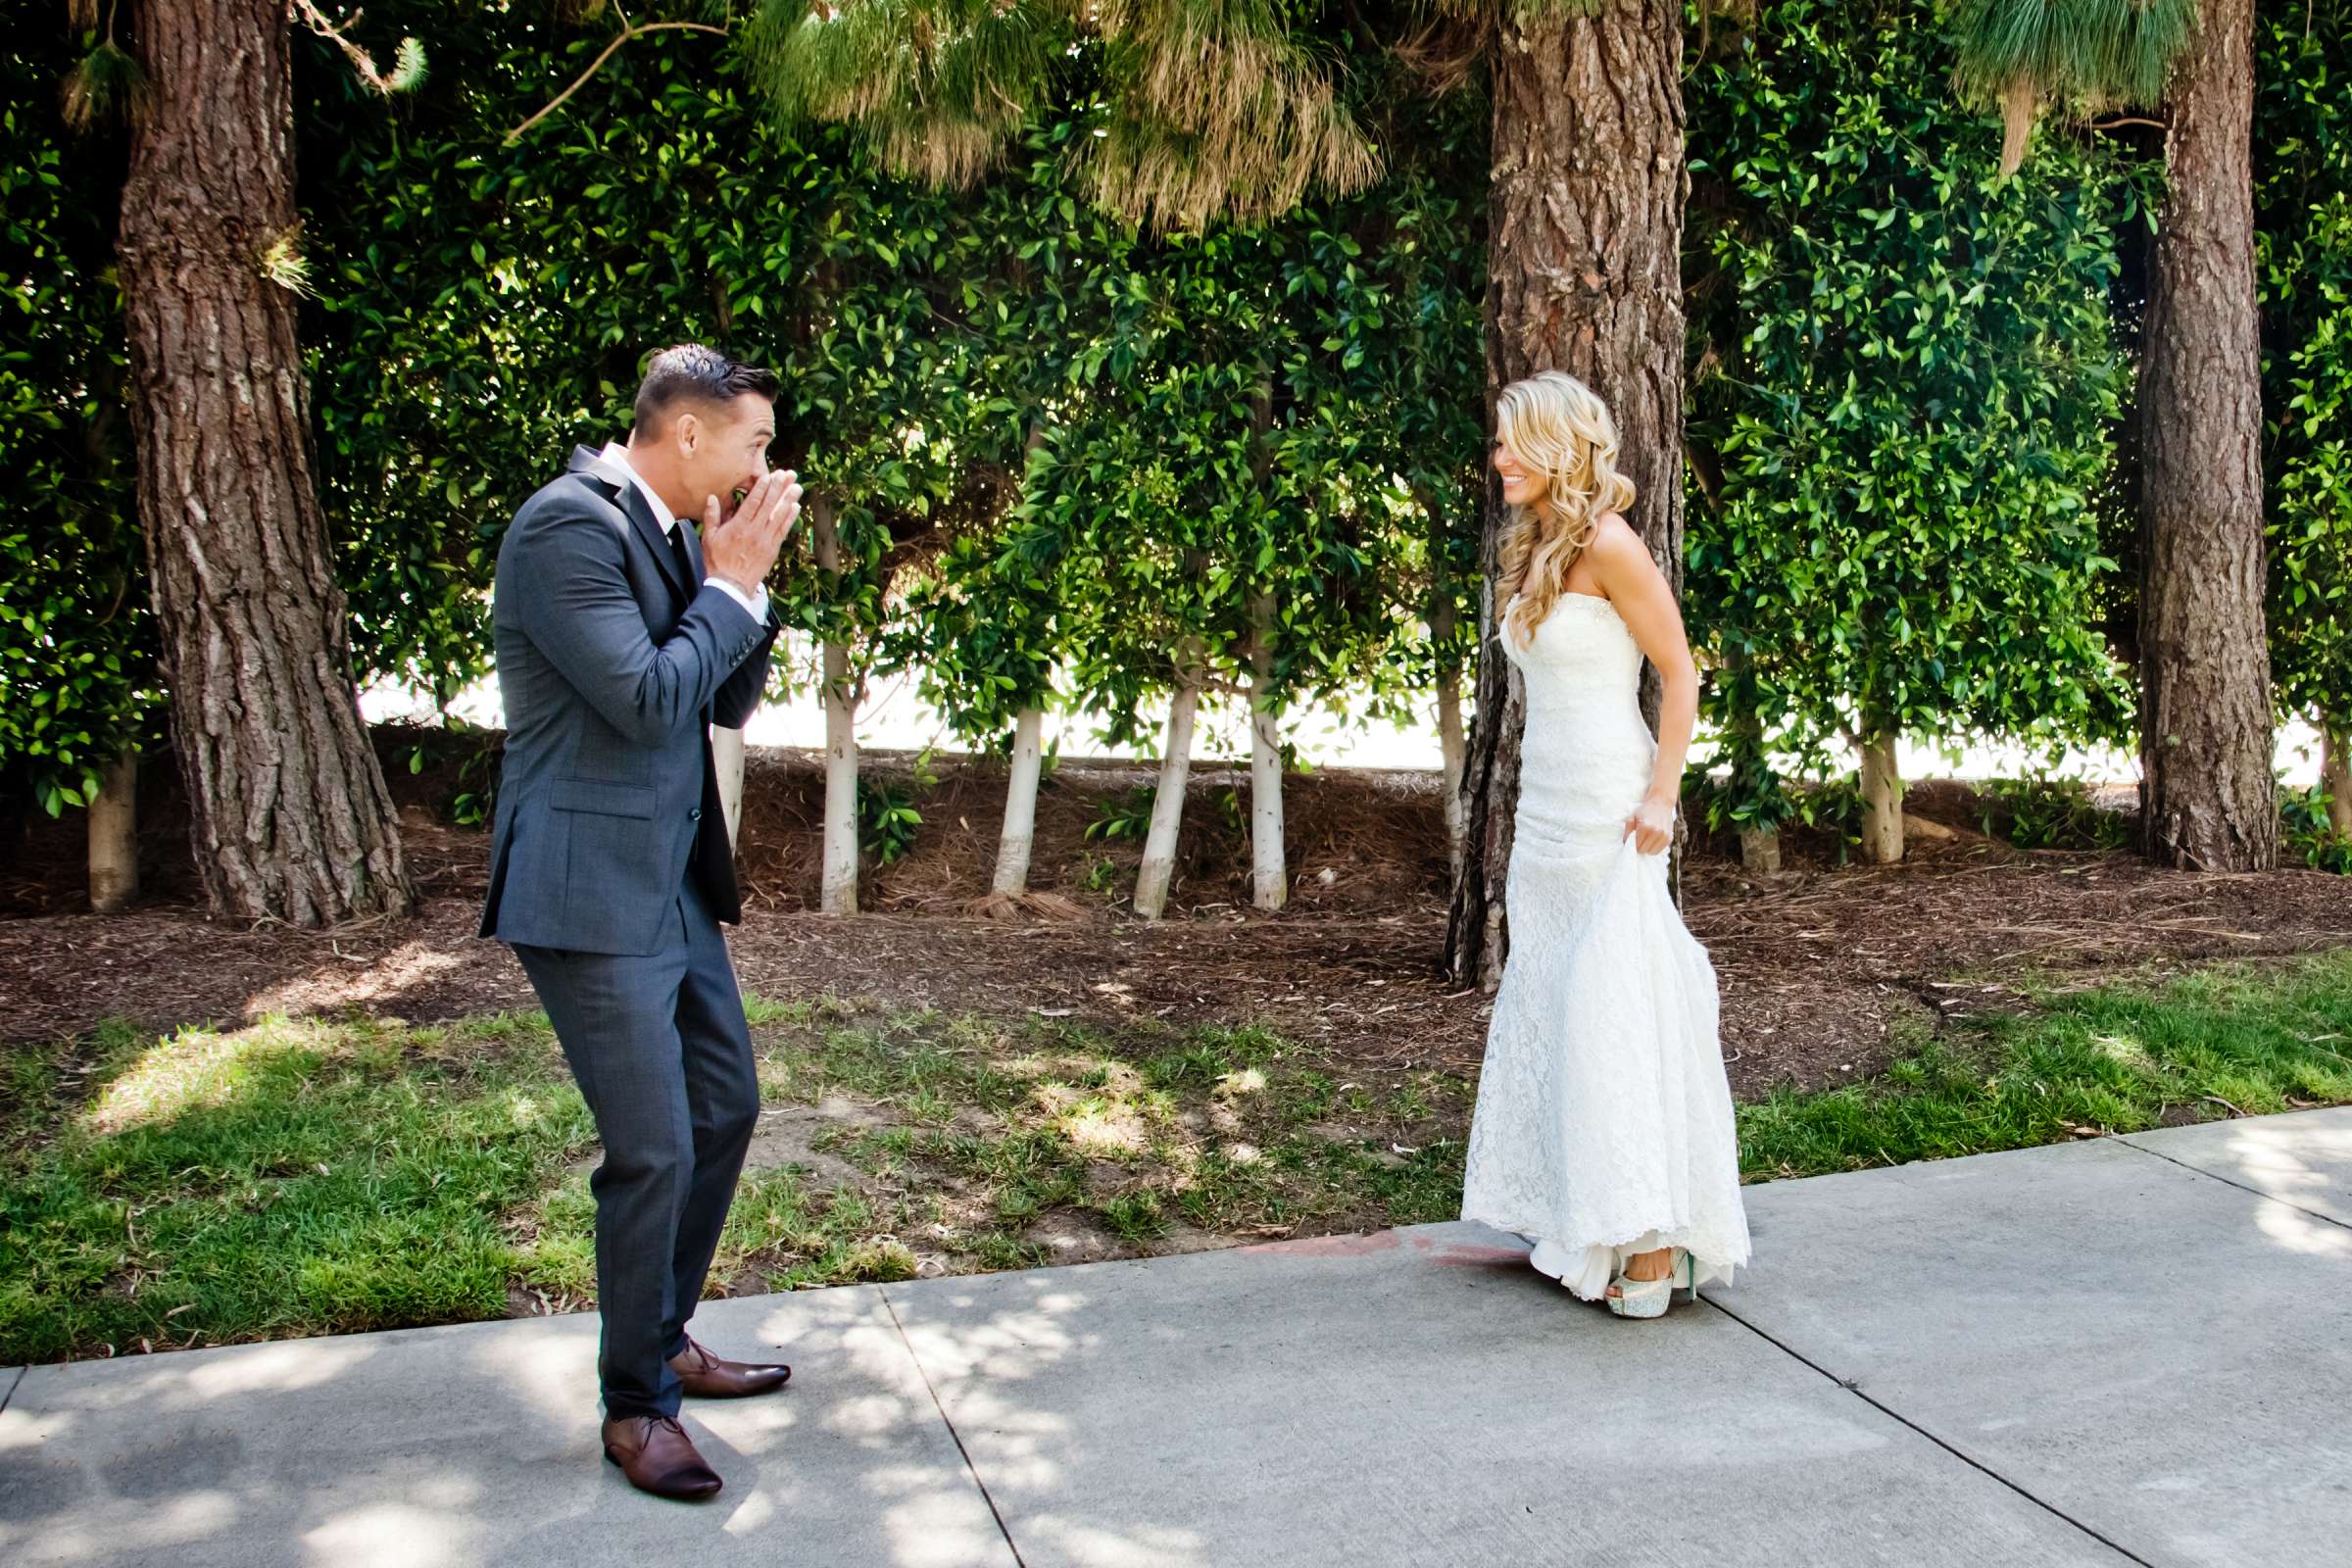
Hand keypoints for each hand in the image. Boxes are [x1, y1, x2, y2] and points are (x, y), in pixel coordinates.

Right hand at [701, 469, 801, 598]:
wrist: (730, 586)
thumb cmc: (717, 561)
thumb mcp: (709, 537)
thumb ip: (711, 516)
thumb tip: (713, 497)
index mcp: (738, 526)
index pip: (752, 502)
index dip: (762, 488)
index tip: (770, 475)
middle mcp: (754, 531)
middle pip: (769, 505)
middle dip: (779, 488)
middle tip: (788, 474)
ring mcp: (765, 540)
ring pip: (779, 516)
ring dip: (789, 499)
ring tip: (797, 486)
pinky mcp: (772, 549)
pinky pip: (783, 530)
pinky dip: (790, 518)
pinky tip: (796, 506)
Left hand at [1624, 794, 1676, 855]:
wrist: (1661, 803)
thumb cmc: (1645, 810)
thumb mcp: (1632, 817)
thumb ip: (1627, 831)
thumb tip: (1625, 843)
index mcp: (1645, 826)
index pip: (1637, 846)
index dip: (1633, 845)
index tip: (1633, 840)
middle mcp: (1656, 831)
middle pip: (1644, 850)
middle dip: (1640, 847)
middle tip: (1639, 840)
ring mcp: (1664, 835)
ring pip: (1652, 852)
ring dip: (1648, 848)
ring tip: (1646, 840)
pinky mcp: (1670, 838)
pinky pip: (1660, 850)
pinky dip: (1655, 847)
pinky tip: (1653, 840)